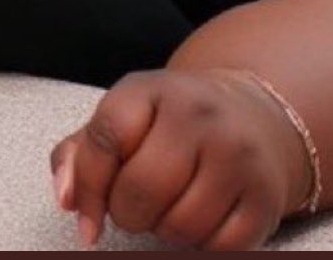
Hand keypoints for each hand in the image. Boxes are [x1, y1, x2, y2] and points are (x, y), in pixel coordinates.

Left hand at [50, 68, 311, 250]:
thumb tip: (67, 198)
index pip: (107, 136)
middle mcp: (198, 115)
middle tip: (134, 204)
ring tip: (169, 205)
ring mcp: (237, 154)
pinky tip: (201, 217)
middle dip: (126, 212)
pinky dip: (202, 245)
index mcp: (154, 89)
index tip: (86, 217)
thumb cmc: (171, 122)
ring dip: (164, 230)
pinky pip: (219, 247)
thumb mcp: (126, 115)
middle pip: (140, 189)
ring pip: (179, 226)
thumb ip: (83, 151)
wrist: (252, 113)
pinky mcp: (265, 196)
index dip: (88, 183)